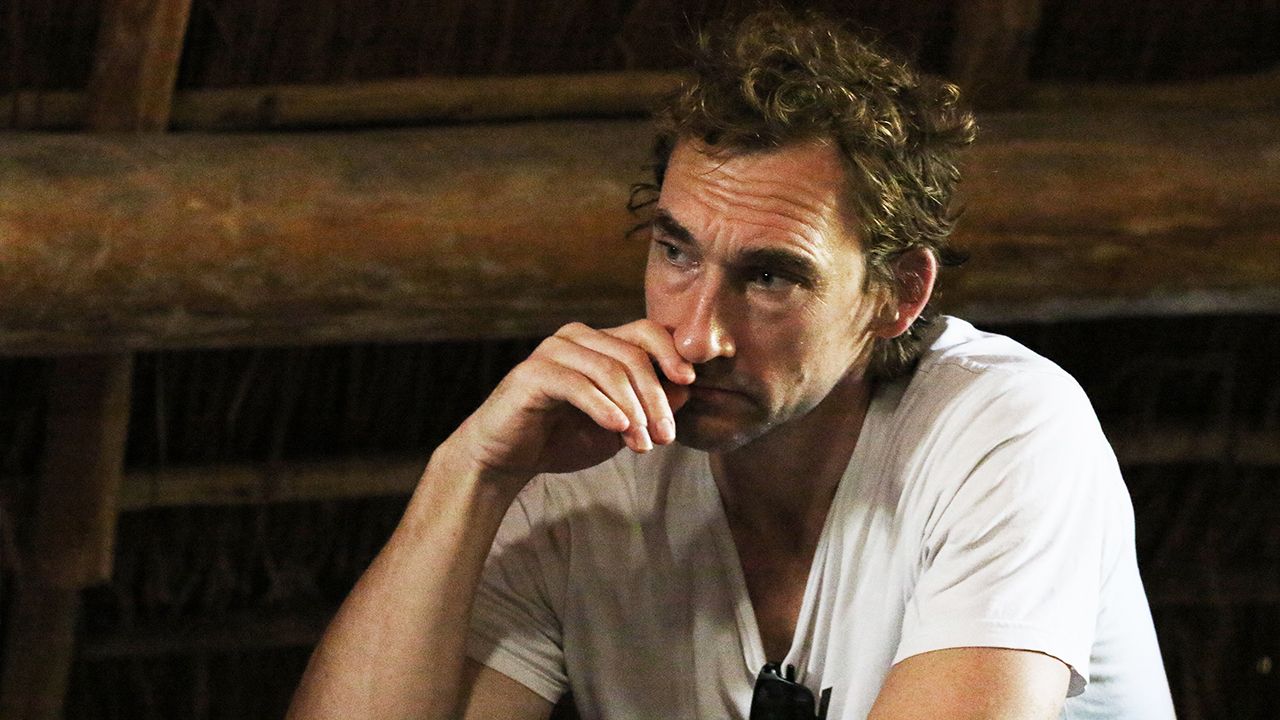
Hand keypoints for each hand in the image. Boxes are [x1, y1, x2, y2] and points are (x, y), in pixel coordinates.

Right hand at [445, 320, 694, 495]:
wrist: (507, 459)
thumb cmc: (563, 438)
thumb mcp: (619, 425)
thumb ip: (649, 405)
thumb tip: (685, 388)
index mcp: (600, 343)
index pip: (647, 331)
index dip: (672, 353)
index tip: (690, 382)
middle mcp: (578, 338)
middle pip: (634, 354)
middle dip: (656, 398)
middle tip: (665, 436)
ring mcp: (553, 352)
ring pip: (610, 369)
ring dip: (634, 410)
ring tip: (642, 444)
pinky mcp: (532, 374)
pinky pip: (578, 385)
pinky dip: (603, 407)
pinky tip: (619, 428)